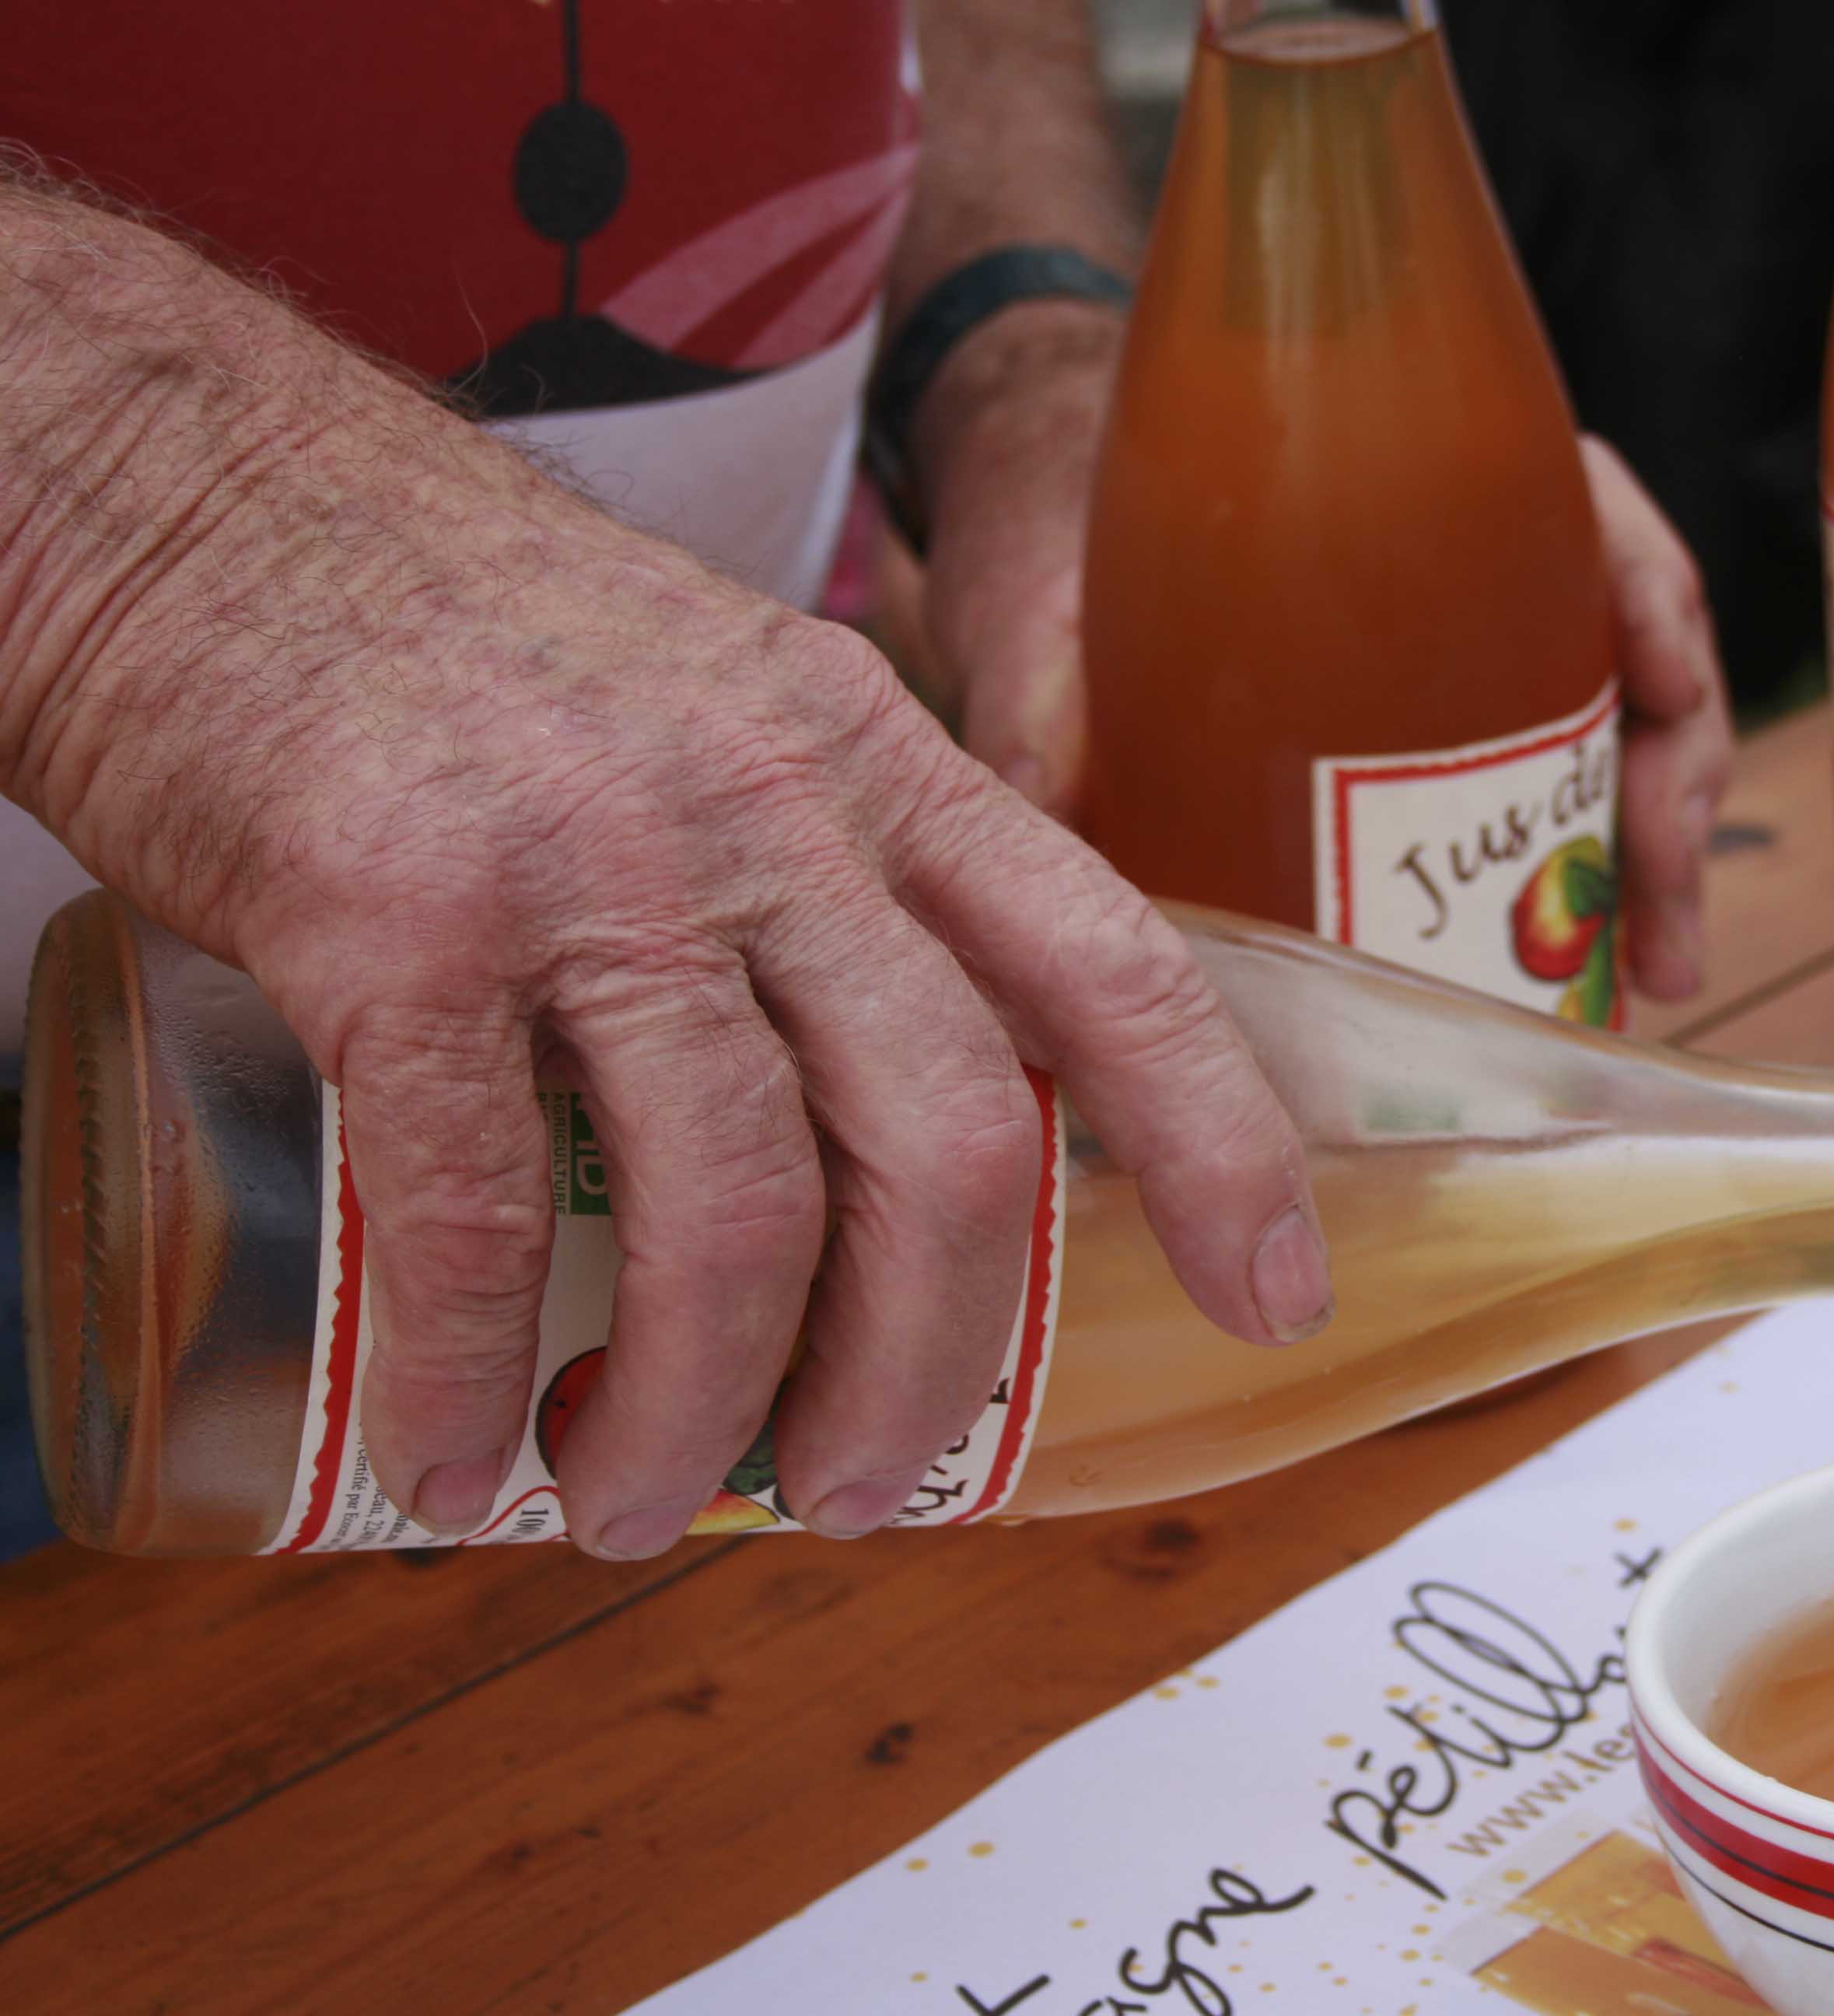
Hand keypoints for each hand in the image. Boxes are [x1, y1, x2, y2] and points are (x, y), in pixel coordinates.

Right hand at [5, 219, 1329, 1561]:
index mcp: (877, 764)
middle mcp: (773, 808)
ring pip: (735, 1212)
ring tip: (634, 1510)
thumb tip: (875, 1125)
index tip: (1274, 1296)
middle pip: (951, 1144)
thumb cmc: (456, 634)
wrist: (188, 486)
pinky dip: (476, 1376)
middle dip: (931, 1364)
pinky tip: (455, 1457)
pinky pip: (483, 1212)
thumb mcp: (719, 706)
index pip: (1113, 967)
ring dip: (701, 1412)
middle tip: (870, 1485)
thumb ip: (822, 878)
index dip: (1218, 1149)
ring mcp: (591, 860)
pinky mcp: (397, 914)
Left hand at [923, 368, 1734, 993]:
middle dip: (1673, 783)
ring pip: (1610, 739)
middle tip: (1659, 908)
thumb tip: (1034, 800)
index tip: (1667, 687)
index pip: (1590, 509)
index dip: (1654, 600)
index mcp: (1414, 478)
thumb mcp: (1041, 588)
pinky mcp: (1428, 745)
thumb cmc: (1049, 515)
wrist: (1017, 528)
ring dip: (1650, 856)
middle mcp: (1468, 562)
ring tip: (1652, 968)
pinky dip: (1578, 886)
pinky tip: (1585, 972)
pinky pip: (1542, 803)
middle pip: (1634, 647)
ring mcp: (1462, 657)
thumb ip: (1039, 687)